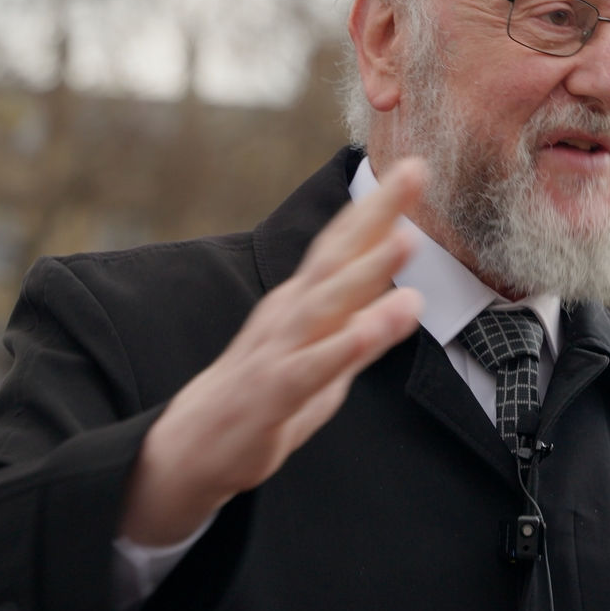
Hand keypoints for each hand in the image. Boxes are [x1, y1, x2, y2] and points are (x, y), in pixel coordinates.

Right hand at [120, 160, 427, 545]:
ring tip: (406, 240)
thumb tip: (410, 295)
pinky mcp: (274, 391)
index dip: (379, 206)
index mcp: (303, 300)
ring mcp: (280, 348)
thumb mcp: (325, 357)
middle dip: (378, 213)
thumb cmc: (267, 392)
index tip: (415, 166)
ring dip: (367, 271)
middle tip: (415, 171)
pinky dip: (346, 344)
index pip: (344, 244)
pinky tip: (376, 325)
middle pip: (337, 255)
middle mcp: (291, 312)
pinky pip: (313, 366)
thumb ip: (364, 326)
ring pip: (327, 304)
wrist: (194, 444)